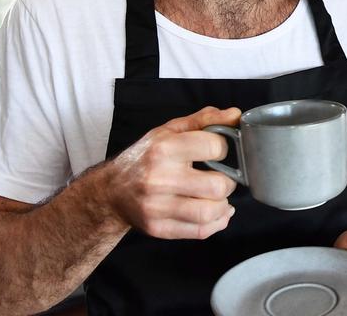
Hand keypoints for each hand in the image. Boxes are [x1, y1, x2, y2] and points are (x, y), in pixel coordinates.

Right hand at [104, 106, 241, 239]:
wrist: (111, 191)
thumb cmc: (146, 157)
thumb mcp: (170, 131)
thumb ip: (204, 120)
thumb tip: (235, 115)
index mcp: (163, 149)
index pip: (214, 147)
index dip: (224, 148)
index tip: (219, 152)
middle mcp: (159, 179)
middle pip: (216, 186)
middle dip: (228, 181)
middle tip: (222, 177)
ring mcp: (157, 207)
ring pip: (210, 212)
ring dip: (223, 205)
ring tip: (219, 196)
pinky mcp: (158, 228)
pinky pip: (200, 231)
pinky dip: (218, 223)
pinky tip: (217, 212)